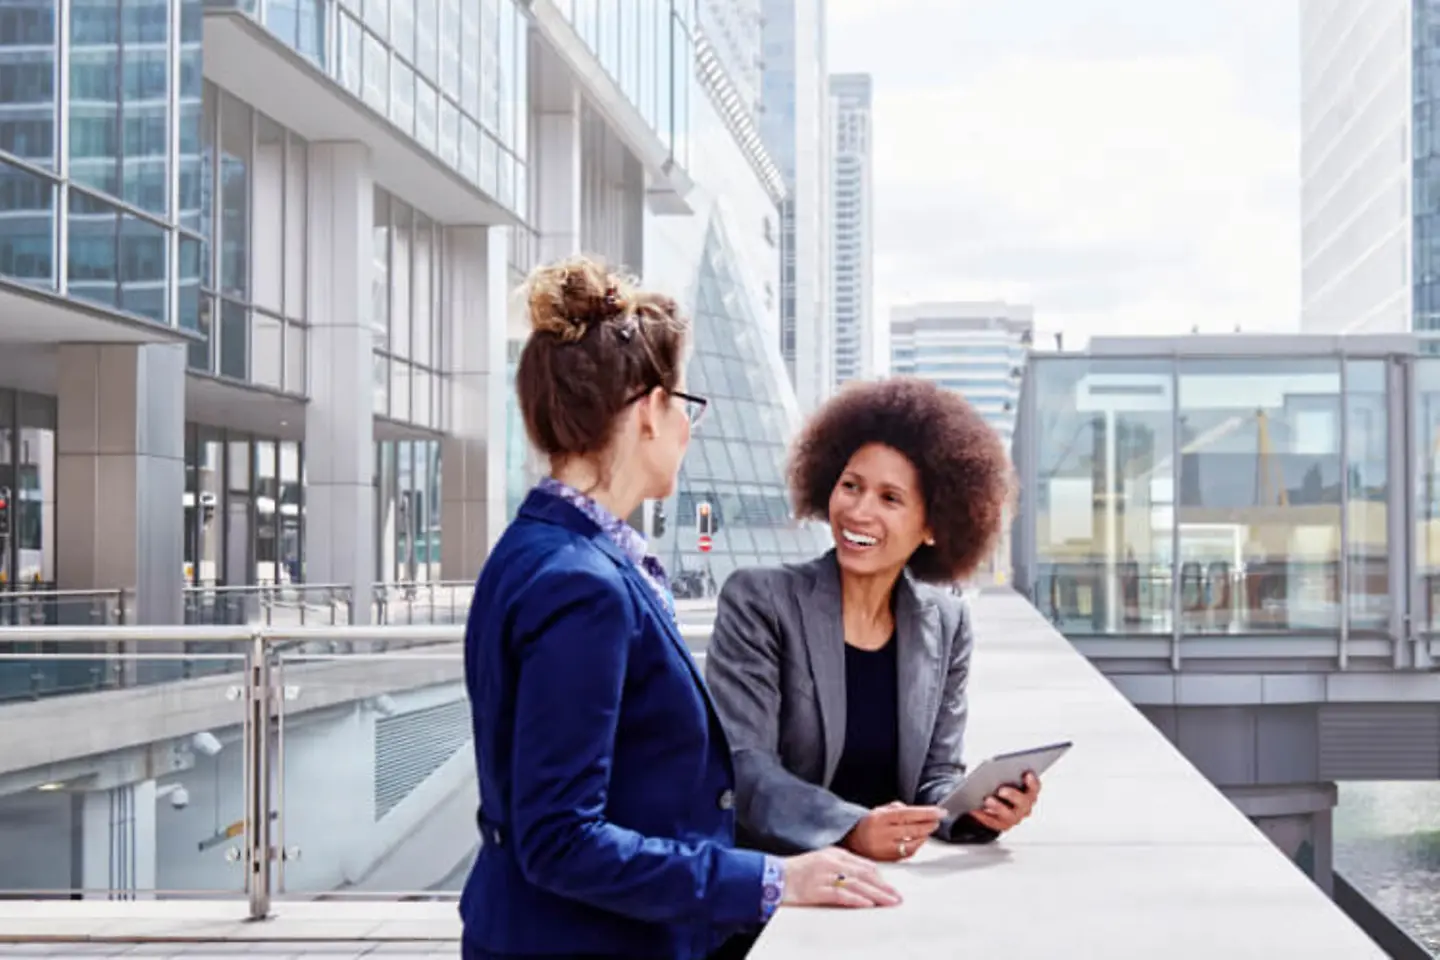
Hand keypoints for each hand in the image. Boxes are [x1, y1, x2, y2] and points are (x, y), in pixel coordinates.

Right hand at [780, 846, 901, 907]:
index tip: (891, 887)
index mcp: (834, 854)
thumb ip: (840, 867)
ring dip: (875, 894)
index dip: (880, 877)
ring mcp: (823, 875)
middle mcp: (831, 862)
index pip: (863, 865)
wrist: (771, 876)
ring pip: (856, 884)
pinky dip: (855, 899)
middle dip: (883, 887)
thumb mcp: (821, 862)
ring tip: (889, 902)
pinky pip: (839, 894)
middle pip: (864, 874)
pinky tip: (866, 904)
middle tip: (897, 897)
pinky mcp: (815, 889)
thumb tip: (862, 878)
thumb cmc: (796, 872)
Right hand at [841, 801, 946, 861]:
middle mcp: (882, 834)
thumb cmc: (868, 823)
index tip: (940, 812)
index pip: (908, 814)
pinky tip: (919, 840)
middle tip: (938, 820)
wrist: (851, 840)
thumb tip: (918, 812)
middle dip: (929, 824)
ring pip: (912, 844)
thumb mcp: (880, 810)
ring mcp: (885, 849)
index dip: (926, 813)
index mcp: (880, 818)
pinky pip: (908, 854)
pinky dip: (916, 846)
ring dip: (924, 836)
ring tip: (929, 829)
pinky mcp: (888, 860)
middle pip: (912, 830)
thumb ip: (898, 808)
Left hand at [969, 772, 1041, 833]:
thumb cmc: (1000, 786)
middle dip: (1013, 795)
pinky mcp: (1002, 825)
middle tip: (1001, 790)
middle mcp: (1025, 807)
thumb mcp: (1004, 778)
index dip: (1033, 781)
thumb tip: (995, 768)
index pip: (1035, 787)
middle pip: (1023, 802)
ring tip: (988, 800)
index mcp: (1029, 792)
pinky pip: (993, 822)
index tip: (1027, 774)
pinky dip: (983, 815)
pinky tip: (975, 809)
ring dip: (998, 807)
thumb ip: (1004, 773)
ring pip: (1009, 815)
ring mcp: (1015, 817)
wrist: (993, 805)